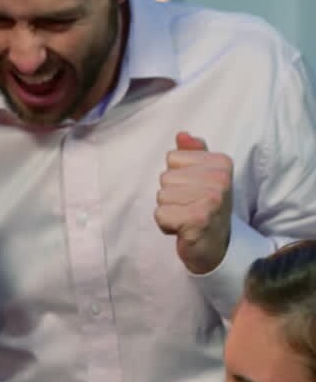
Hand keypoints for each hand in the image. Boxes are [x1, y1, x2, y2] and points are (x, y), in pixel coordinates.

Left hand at [155, 132, 232, 273]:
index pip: (172, 158)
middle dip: (171, 196)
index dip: (177, 177)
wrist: (216, 247)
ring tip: (187, 217)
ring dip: (169, 211)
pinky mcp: (198, 220)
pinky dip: (166, 225)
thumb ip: (193, 153)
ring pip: (161, 196)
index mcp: (221, 162)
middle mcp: (219, 179)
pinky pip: (161, 214)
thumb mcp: (203, 176)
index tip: (194, 192)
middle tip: (190, 208)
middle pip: (165, 177)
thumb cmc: (206, 208)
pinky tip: (183, 229)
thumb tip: (182, 135)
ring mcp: (211, 200)